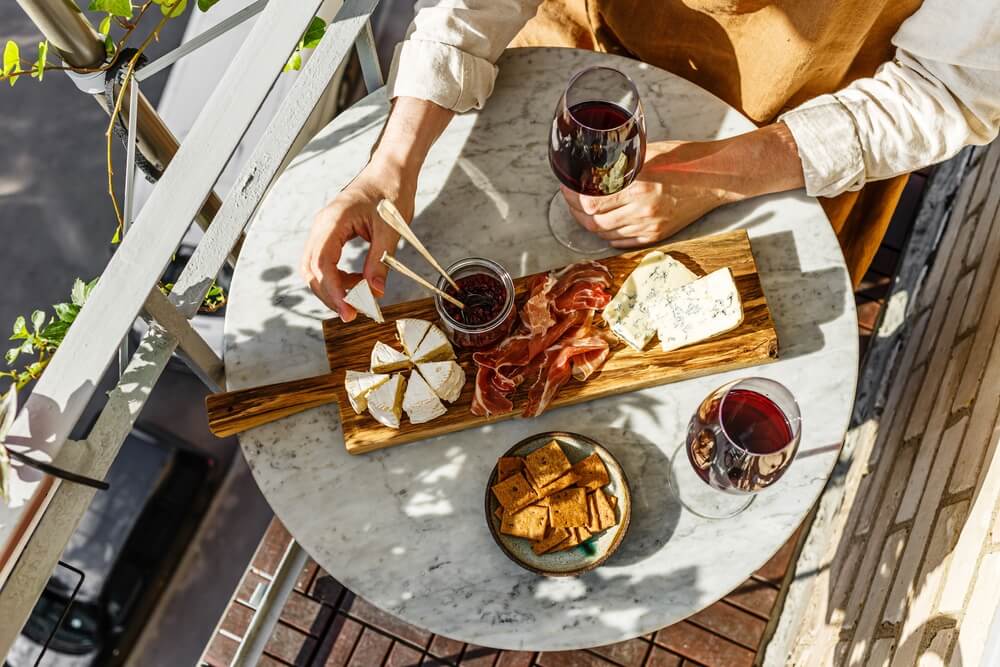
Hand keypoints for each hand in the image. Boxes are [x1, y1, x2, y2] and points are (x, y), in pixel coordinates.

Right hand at [300, 96, 455, 320]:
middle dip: (330, 295)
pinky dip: (337, 278)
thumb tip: (374, 292)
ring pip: (315, 269)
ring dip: (333, 288)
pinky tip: (357, 282)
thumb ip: (380, 262)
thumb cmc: (390, 191)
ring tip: (358, 298)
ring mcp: (324, 230)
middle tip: (354, 313)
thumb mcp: (390, 230)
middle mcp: (322, 226)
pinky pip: (324, 262)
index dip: (334, 292)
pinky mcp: (330, 234)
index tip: (349, 312)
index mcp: (332, 222)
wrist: (390, 171)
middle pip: (311, 271)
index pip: (322, 264)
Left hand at [561, 124, 804, 247]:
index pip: (591, 201)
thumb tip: (592, 171)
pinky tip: (604, 223)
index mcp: (639, 185)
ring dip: (591, 224)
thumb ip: (620, 166)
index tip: (567, 187)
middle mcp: (643, 210)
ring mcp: (650, 227)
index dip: (573, 197)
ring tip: (584, 211)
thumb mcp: (647, 153)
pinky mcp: (657, 236)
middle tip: (571, 200)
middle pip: (594, 222)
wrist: (717, 177)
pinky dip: (608, 234)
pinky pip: (623, 242)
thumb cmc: (684, 158)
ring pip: (606, 234)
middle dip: (577, 212)